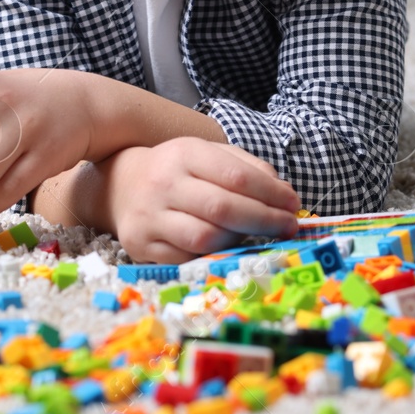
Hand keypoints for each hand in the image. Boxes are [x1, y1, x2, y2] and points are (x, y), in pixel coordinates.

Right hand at [104, 137, 300, 262]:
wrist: (121, 185)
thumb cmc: (177, 171)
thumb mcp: (209, 156)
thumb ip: (247, 168)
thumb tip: (283, 194)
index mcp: (185, 154)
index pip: (236, 176)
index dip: (271, 193)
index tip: (293, 204)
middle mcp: (163, 184)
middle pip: (223, 208)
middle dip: (264, 220)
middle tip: (288, 226)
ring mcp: (150, 217)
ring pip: (205, 238)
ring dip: (240, 240)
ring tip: (257, 236)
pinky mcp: (140, 246)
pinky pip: (187, 259)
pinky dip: (213, 256)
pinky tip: (228, 249)